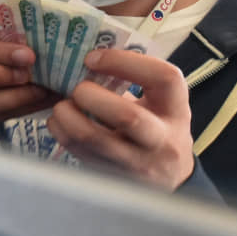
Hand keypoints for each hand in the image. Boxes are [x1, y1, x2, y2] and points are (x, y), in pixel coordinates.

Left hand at [47, 49, 193, 190]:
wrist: (171, 175)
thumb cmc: (158, 124)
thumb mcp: (160, 101)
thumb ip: (134, 80)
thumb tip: (86, 59)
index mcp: (176, 109)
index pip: (163, 78)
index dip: (125, 62)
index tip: (93, 58)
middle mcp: (162, 139)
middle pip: (128, 116)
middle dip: (92, 97)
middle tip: (76, 89)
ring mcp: (138, 164)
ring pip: (95, 139)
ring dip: (68, 117)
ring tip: (62, 106)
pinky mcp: (115, 177)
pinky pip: (80, 154)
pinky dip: (62, 134)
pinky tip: (60, 123)